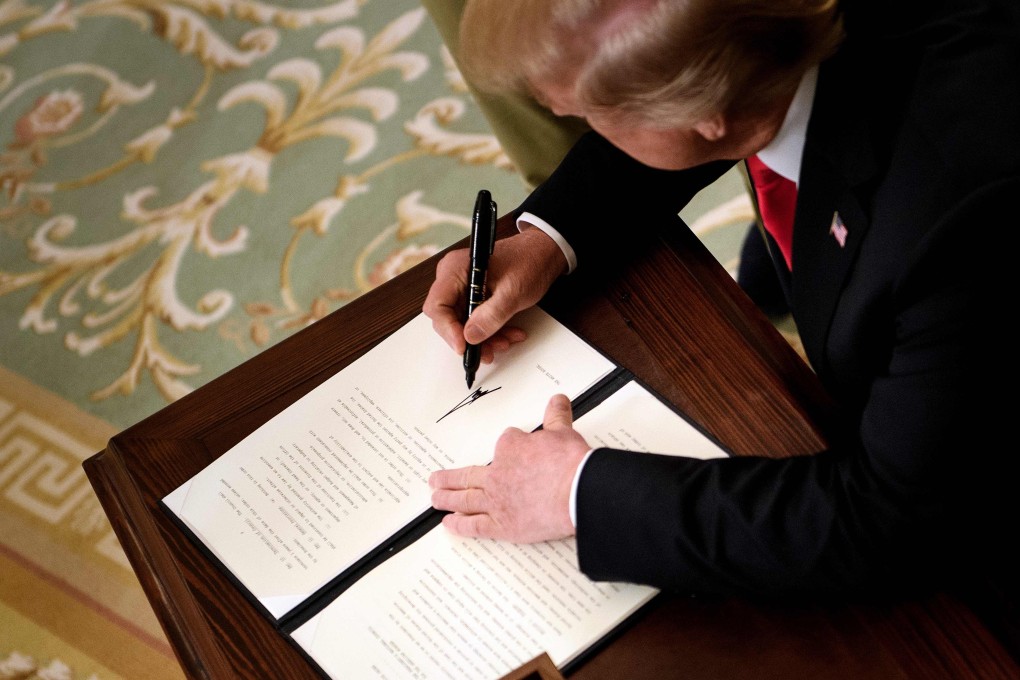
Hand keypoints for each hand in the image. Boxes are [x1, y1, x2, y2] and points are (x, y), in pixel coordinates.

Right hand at [423, 226, 566, 362]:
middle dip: (469, 338)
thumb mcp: (513, 292)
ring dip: (484, 338)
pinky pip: (473, 320)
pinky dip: (490, 330)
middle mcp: (453, 278)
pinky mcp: (473, 296)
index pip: (438, 306)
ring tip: (506, 340)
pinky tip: (507, 333)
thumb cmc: (529, 261)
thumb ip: (492, 315)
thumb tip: (471, 336)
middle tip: (489, 350)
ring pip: (462, 324)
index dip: (448, 329)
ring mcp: (462, 288)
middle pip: (447, 318)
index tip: (464, 346)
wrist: (542, 254)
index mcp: (455, 269)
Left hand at [429, 394, 589, 542]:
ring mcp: (496, 501)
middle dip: (450, 477)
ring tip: (435, 498)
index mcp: (510, 448)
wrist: (577, 491)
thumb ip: (556, 416)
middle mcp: (497, 475)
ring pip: (465, 499)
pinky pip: (475, 525)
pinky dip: (460, 525)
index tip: (514, 450)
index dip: (510, 447)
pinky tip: (449, 523)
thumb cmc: (569, 464)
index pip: (504, 445)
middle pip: (468, 474)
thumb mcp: (562, 432)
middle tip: (436, 479)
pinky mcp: (502, 525)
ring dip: (448, 498)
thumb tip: (557, 401)